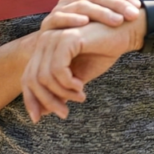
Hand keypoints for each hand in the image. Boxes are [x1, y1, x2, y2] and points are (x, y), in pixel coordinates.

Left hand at [22, 20, 143, 122]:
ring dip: (62, 93)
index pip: (28, 76)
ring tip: (80, 97)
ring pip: (45, 76)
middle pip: (33, 78)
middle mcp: (45, 40)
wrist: (125, 34)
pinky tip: (81, 86)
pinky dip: (68, 83)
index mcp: (45, 48)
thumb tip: (41, 113)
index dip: (31, 99)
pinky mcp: (67, 38)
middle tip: (64, 113)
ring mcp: (55, 37)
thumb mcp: (78, 77)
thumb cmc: (103, 53)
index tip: (39, 119)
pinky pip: (58, 69)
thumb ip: (60, 90)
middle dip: (47, 100)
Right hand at [39, 0, 140, 31]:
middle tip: (132, 15)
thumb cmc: (85, 41)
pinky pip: (60, 17)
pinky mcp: (48, 23)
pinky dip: (72, 18)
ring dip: (101, 12)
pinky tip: (85, 22)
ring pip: (82, 4)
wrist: (55, 56)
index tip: (138, 6)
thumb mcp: (101, 27)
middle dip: (117, 4)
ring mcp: (60, 8)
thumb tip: (142, 8)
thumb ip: (115, 15)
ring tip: (116, 20)